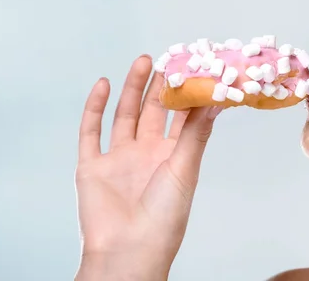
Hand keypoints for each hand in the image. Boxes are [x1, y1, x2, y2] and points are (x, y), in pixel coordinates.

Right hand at [74, 55, 221, 280]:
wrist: (128, 250)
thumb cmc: (165, 217)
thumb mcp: (184, 168)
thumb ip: (196, 132)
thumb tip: (217, 99)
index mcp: (172, 157)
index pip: (181, 118)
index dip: (187, 94)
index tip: (194, 68)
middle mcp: (146, 154)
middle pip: (152, 112)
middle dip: (160, 86)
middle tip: (168, 58)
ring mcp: (118, 159)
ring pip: (124, 115)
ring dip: (132, 89)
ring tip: (143, 61)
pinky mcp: (92, 166)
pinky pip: (90, 131)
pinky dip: (95, 107)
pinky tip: (104, 84)